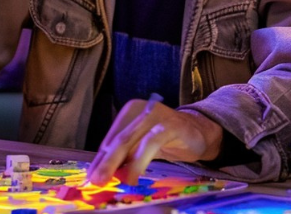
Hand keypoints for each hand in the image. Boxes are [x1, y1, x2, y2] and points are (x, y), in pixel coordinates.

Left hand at [86, 98, 222, 185]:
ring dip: (117, 163)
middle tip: (95, 180)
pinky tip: (133, 176)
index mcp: (129, 112)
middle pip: (118, 139)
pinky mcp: (171, 125)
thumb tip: (102, 173)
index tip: (91, 177)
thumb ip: (125, 156)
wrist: (199, 131)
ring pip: (131, 140)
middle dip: (105, 162)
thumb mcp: (142, 146)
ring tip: (111, 181)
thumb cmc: (166, 138)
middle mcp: (141, 110)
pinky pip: (151, 143)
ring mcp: (156, 115)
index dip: (100, 159)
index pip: (111, 139)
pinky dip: (139, 161)